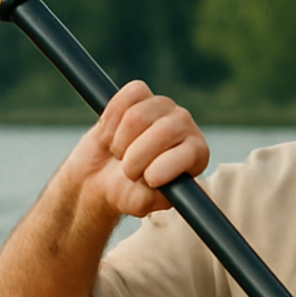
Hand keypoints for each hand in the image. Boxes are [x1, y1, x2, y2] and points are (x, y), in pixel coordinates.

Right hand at [71, 80, 208, 218]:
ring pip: (137, 116)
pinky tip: (113, 134)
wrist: (99, 177)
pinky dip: (111, 120)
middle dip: (137, 156)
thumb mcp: (141, 202)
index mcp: (196, 154)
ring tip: (121, 153)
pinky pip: (125, 98)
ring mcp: (162, 107)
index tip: (148, 179)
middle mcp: (185, 126)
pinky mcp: (139, 94)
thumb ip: (156, 195)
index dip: (164, 167)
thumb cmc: (128, 191)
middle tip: (129, 171)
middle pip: (163, 131)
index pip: (189, 151)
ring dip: (120, 142)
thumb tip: (169, 184)